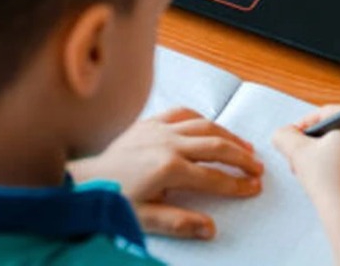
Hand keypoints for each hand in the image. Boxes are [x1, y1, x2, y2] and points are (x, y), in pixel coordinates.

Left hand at [70, 107, 262, 239]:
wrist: (81, 179)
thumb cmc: (111, 199)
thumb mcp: (143, 218)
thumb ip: (178, 223)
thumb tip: (210, 229)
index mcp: (168, 168)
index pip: (214, 177)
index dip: (237, 183)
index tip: (254, 187)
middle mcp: (168, 143)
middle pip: (217, 145)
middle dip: (241, 157)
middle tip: (258, 168)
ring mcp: (159, 128)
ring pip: (205, 125)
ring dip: (229, 135)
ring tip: (246, 147)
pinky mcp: (149, 121)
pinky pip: (182, 112)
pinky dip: (202, 118)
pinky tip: (212, 126)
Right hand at [273, 106, 339, 265]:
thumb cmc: (329, 183)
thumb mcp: (298, 153)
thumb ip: (285, 136)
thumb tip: (282, 133)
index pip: (326, 113)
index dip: (303, 125)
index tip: (292, 139)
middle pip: (337, 129)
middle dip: (314, 142)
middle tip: (299, 158)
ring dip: (326, 155)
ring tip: (311, 172)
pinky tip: (328, 182)